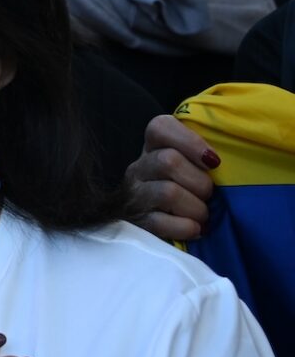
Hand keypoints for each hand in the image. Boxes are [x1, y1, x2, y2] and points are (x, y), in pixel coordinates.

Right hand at [126, 114, 217, 240]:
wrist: (163, 222)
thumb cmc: (191, 190)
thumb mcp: (196, 164)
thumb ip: (208, 152)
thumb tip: (222, 156)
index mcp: (154, 147)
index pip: (160, 127)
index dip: (190, 142)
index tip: (213, 162)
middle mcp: (139, 167)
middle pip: (168, 161)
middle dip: (200, 183)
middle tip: (209, 195)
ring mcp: (135, 194)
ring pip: (167, 192)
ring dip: (195, 208)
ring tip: (202, 215)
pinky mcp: (137, 221)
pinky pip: (160, 222)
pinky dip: (185, 227)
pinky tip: (195, 229)